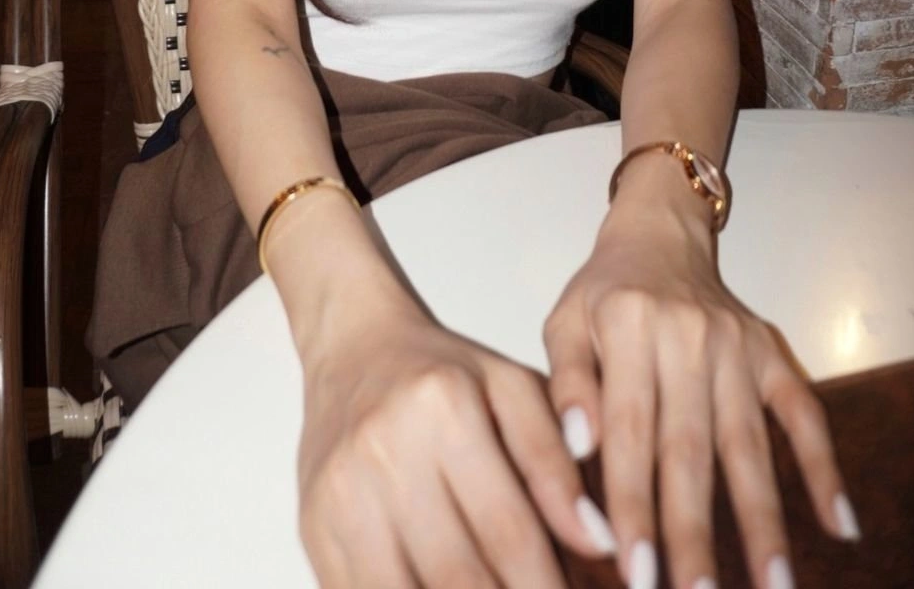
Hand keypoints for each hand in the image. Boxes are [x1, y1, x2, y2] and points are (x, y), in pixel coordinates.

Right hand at [296, 298, 620, 587]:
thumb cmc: (446, 374)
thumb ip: (555, 462)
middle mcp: (383, 449)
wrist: (353, 346)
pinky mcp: (312, 526)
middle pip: (460, 576)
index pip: (510, 531)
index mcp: (443, 406)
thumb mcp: (513, 390)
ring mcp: (340, 493)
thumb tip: (601, 542)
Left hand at [542, 202, 858, 588]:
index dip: (633, 505)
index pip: (630, 432)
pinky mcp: (772, 352)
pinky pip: (804, 414)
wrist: (660, 231)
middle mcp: (688, 335)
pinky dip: (825, 469)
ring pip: (750, 445)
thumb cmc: (604, 290)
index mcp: (628, 326)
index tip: (635, 573)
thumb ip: (565, 382)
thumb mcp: (563, 320)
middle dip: (693, 533)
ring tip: (774, 587)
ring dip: (763, 522)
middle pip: (691, 449)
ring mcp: (737, 346)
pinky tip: (839, 527)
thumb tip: (578, 446)